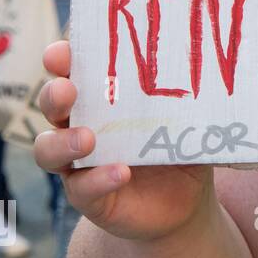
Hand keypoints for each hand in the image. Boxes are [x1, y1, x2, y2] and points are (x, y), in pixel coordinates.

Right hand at [34, 40, 213, 242]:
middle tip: (68, 90)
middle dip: (54, 95)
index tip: (62, 52)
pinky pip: (81, 189)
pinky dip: (98, 180)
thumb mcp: (187, 120)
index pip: (71, 73)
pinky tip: (120, 173)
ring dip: (63, 141)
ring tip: (87, 139)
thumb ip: (188, 99)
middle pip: (52, 106)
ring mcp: (80, 163)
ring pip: (48, 149)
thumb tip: (209, 67)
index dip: (61, 59)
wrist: (183, 205)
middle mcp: (81, 126)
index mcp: (100, 100)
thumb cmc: (178, 148)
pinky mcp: (89, 196)